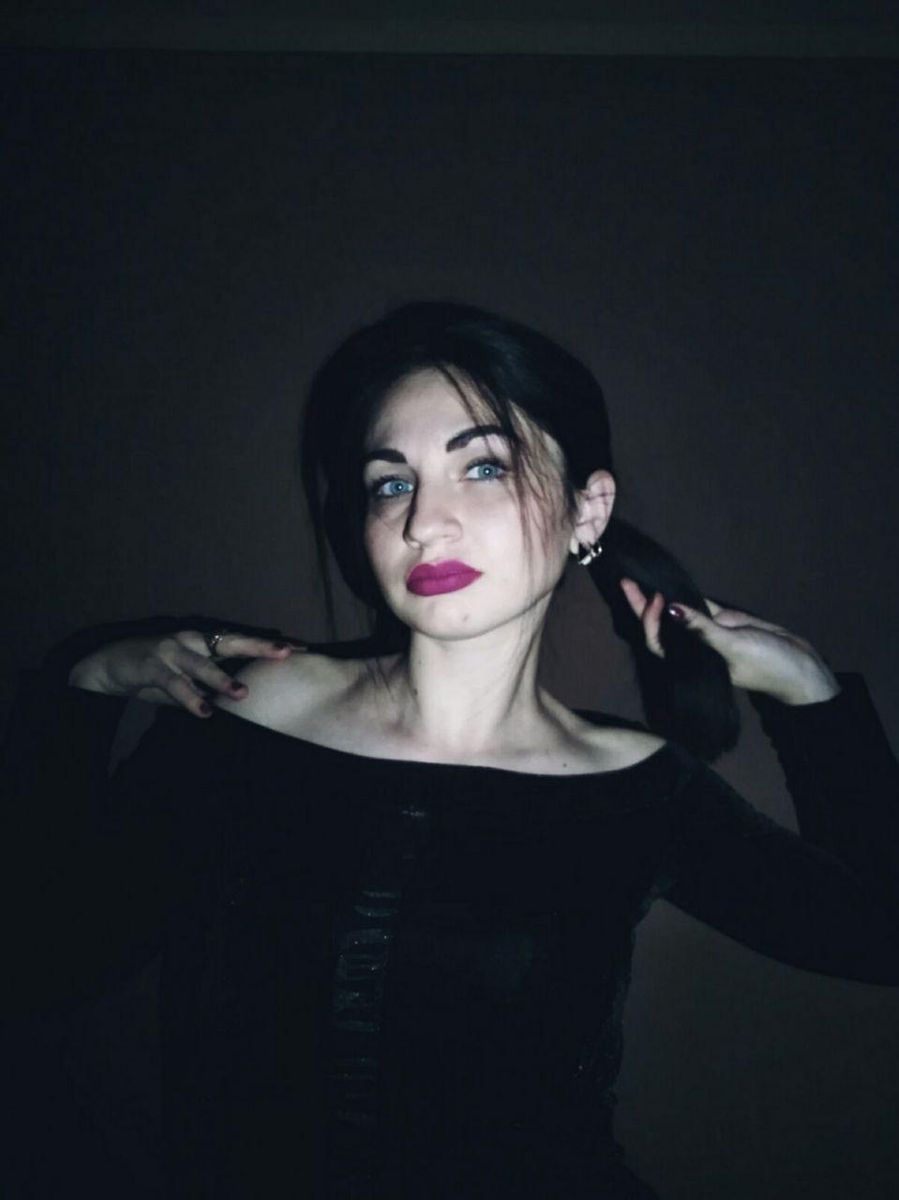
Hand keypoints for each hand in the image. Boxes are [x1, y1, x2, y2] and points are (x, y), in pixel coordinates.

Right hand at [68, 630, 306, 716]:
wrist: (110, 666)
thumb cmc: (157, 673)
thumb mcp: (190, 679)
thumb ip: (213, 687)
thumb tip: (245, 702)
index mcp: (205, 642)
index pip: (243, 641)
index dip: (270, 645)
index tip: (301, 648)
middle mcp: (192, 640)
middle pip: (231, 641)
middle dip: (259, 646)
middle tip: (285, 654)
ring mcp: (171, 650)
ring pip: (202, 664)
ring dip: (221, 679)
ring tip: (241, 693)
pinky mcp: (151, 664)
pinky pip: (174, 683)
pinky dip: (189, 698)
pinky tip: (203, 711)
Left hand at [619, 578, 839, 704]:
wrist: (801, 668)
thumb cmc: (768, 665)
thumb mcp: (733, 648)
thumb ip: (702, 629)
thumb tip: (670, 609)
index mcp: (692, 660)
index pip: (658, 642)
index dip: (650, 621)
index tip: (656, 598)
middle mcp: (695, 647)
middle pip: (661, 625)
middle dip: (643, 606)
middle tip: (626, 581)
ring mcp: (709, 633)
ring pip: (678, 613)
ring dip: (661, 598)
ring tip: (641, 579)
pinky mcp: (724, 621)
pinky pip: (699, 606)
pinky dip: (686, 595)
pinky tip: (671, 582)